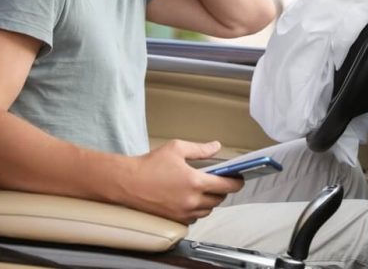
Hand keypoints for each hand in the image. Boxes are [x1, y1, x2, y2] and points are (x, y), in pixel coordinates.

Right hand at [118, 139, 243, 223]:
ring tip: (206, 189)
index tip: (239, 179)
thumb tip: (216, 146)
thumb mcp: (177, 148)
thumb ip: (200, 149)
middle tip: (220, 181)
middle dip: (222, 190)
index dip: (236, 182)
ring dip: (210, 200)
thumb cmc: (149, 165)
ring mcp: (183, 212)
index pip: (226, 186)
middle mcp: (191, 200)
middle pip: (218, 199)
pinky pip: (195, 217)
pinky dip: (198, 209)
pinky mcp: (175, 219)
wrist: (128, 182)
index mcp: (195, 182)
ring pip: (207, 209)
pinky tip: (192, 198)